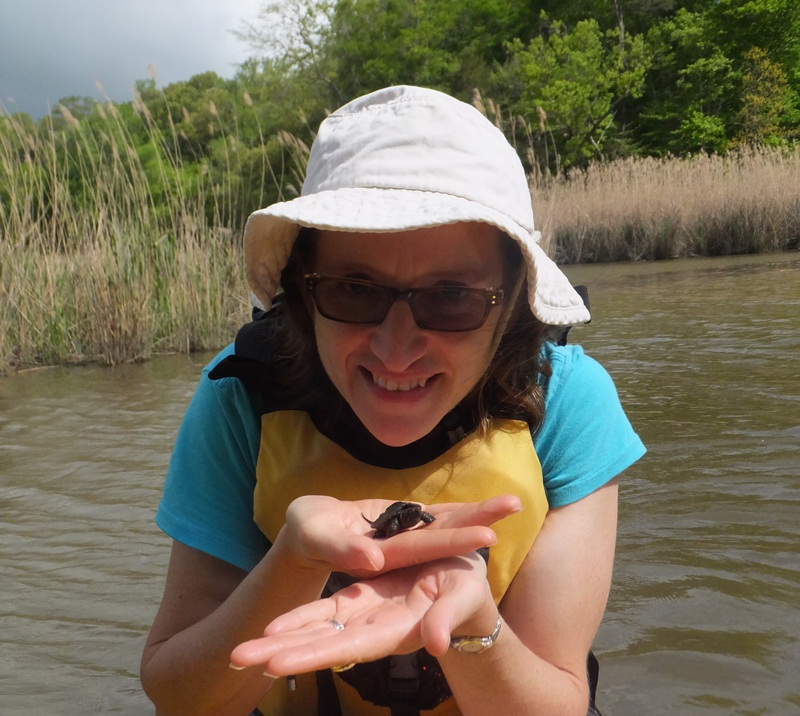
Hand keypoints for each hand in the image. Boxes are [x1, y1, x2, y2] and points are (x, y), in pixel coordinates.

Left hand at [230, 551, 497, 674]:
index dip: (313, 652)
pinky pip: (325, 614)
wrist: (464, 586)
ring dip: (279, 641)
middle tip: (236, 658)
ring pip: (316, 631)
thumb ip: (445, 618)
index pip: (348, 646)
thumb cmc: (468, 593)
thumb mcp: (462, 599)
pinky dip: (299, 622)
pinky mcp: (361, 600)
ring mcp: (363, 615)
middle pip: (321, 643)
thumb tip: (433, 643)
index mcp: (396, 629)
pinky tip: (273, 628)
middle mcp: (372, 627)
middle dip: (280, 652)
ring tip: (240, 651)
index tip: (275, 662)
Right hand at [279, 493, 520, 576]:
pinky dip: (455, 511)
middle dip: (479, 519)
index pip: (425, 547)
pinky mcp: (401, 525)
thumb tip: (373, 559)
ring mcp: (403, 537)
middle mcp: (401, 549)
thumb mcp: (315, 538)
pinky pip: (432, 517)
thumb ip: (342, 548)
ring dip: (475, 515)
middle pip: (444, 533)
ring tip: (511, 503)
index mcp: (383, 556)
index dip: (455, 540)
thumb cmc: (305, 536)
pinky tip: (478, 506)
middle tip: (515, 504)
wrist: (307, 536)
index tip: (489, 535)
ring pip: (444, 525)